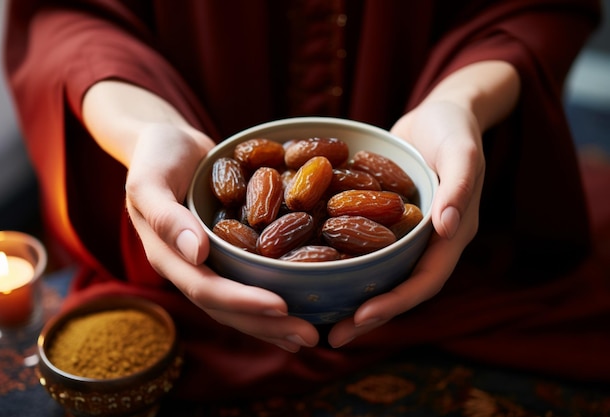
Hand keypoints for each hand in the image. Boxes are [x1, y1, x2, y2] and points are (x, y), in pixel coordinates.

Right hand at [124, 124, 318, 351]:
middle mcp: (189, 268)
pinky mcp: (225, 252)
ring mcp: (208, 263)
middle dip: (266, 325)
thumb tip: (196, 253)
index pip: (205, 289)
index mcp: (168, 257)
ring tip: (310, 336)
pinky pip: (249, 280)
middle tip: (309, 338)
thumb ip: (166, 217)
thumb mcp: (149, 180)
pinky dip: (272, 298)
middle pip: (226, 308)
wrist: (166, 144)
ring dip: (273, 324)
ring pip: (239, 304)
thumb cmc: (155, 157)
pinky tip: (300, 309)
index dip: (242, 301)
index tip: (281, 306)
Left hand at [328, 100, 484, 346]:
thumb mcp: (463, 150)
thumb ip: (460, 186)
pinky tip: (311, 269)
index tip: (361, 317)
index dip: (395, 302)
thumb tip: (448, 228)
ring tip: (318, 317)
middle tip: (331, 338)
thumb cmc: (455, 128)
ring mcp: (406, 235)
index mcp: (451, 236)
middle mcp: (427, 243)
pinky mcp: (386, 222)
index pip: (425, 280)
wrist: (441, 113)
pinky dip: (343, 262)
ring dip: (352, 297)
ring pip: (379, 274)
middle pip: (398, 288)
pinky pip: (364, 247)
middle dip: (368, 315)